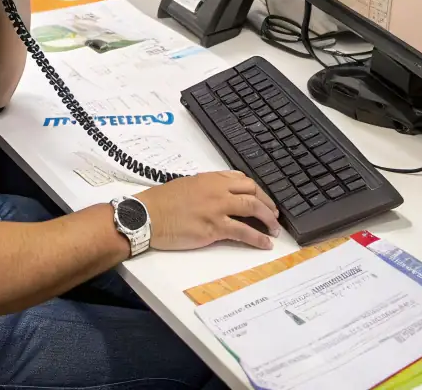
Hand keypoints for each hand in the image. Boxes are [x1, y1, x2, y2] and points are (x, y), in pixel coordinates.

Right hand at [136, 171, 279, 250]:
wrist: (148, 215)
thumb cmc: (161, 202)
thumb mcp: (186, 185)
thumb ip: (205, 188)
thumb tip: (218, 196)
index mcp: (209, 178)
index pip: (242, 179)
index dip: (256, 190)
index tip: (262, 198)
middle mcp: (217, 190)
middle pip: (252, 192)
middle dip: (268, 203)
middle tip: (274, 215)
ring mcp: (217, 208)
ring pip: (252, 209)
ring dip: (268, 220)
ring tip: (274, 230)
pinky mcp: (214, 228)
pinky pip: (243, 232)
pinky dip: (257, 238)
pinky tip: (264, 244)